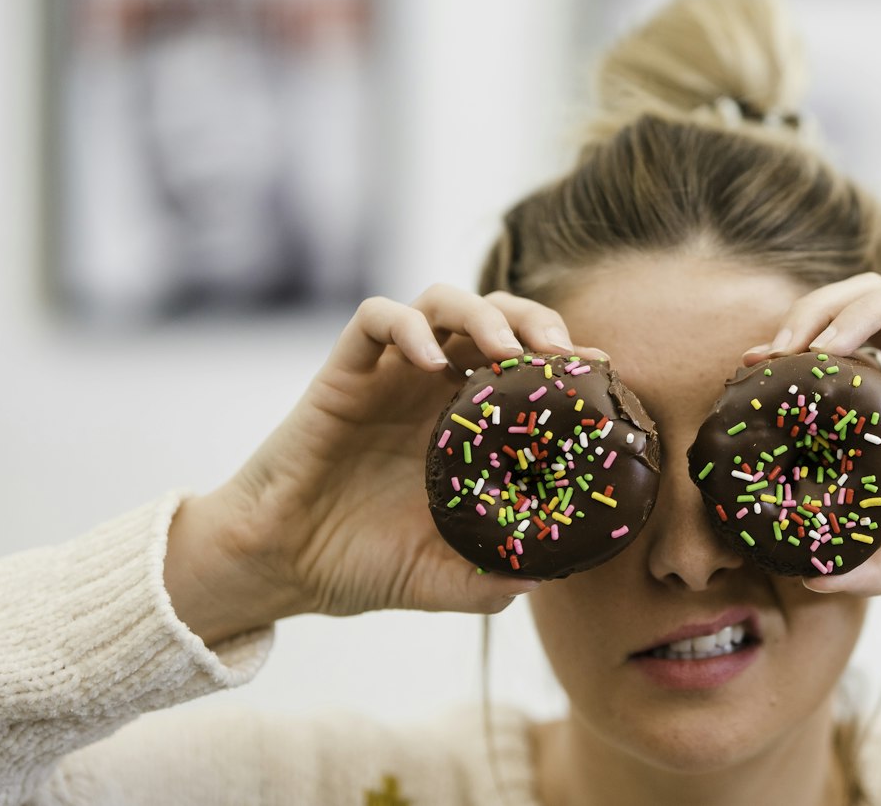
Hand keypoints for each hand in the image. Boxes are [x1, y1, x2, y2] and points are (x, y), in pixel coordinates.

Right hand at [166, 286, 604, 642]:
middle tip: (560, 352)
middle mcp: (434, 387)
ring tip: (506, 350)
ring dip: (481, 313)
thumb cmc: (361, 565)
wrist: (280, 568)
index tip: (600, 375)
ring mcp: (389, 374)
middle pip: (495, 316)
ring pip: (441, 301)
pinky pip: (374, 319)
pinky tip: (431, 359)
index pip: (528, 364)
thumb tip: (547, 578)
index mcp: (468, 424)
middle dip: (534, 320)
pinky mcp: (343, 372)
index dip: (567, 360)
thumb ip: (492, 578)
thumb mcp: (442, 580)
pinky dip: (408, 324)